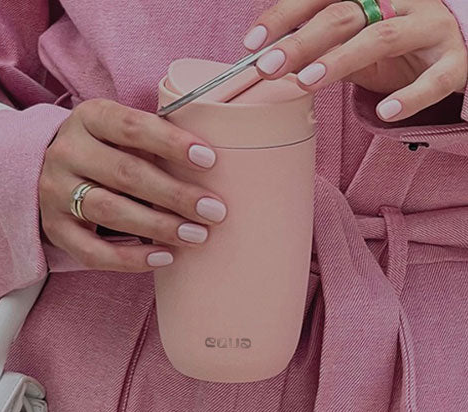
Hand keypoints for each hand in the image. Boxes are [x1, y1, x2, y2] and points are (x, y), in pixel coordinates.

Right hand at [39, 98, 228, 272]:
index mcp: (88, 118)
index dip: (171, 143)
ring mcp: (55, 193)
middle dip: (175, 194)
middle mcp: (66, 152)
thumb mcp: (119, 133)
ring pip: (111, 212)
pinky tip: (163, 258)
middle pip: (125, 174)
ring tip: (195, 235)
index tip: (209, 160)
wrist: (46, 173)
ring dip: (159, 227)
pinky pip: (93, 252)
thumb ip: (152, 141)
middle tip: (213, 211)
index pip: (132, 127)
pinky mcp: (55, 229)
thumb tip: (209, 165)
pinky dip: (130, 260)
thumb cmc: (103, 151)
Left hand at [242, 0, 467, 120]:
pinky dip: (411, 97)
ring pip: (381, 37)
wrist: (458, 53)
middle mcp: (401, 2)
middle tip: (267, 66)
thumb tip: (271, 61)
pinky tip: (386, 112)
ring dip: (341, 60)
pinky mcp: (455, 60)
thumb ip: (320, 50)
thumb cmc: (400, 48)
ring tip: (307, 83)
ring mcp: (430, 28)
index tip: (252, 43)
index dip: (284, 16)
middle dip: (300, 41)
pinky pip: (435, 79)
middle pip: (344, 14)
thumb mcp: (356, 45)